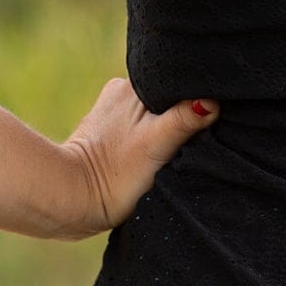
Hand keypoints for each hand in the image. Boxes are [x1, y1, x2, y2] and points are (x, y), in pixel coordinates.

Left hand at [55, 78, 219, 239]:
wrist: (72, 201)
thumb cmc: (115, 173)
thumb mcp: (157, 144)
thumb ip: (185, 119)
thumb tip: (212, 102)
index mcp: (132, 85)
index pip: (176, 83)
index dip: (194, 100)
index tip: (206, 121)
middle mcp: (119, 92)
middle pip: (166, 99)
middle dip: (180, 114)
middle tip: (190, 139)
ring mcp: (111, 113)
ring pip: (152, 114)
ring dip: (164, 129)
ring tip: (169, 151)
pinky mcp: (106, 135)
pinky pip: (139, 129)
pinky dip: (149, 140)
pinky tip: (153, 157)